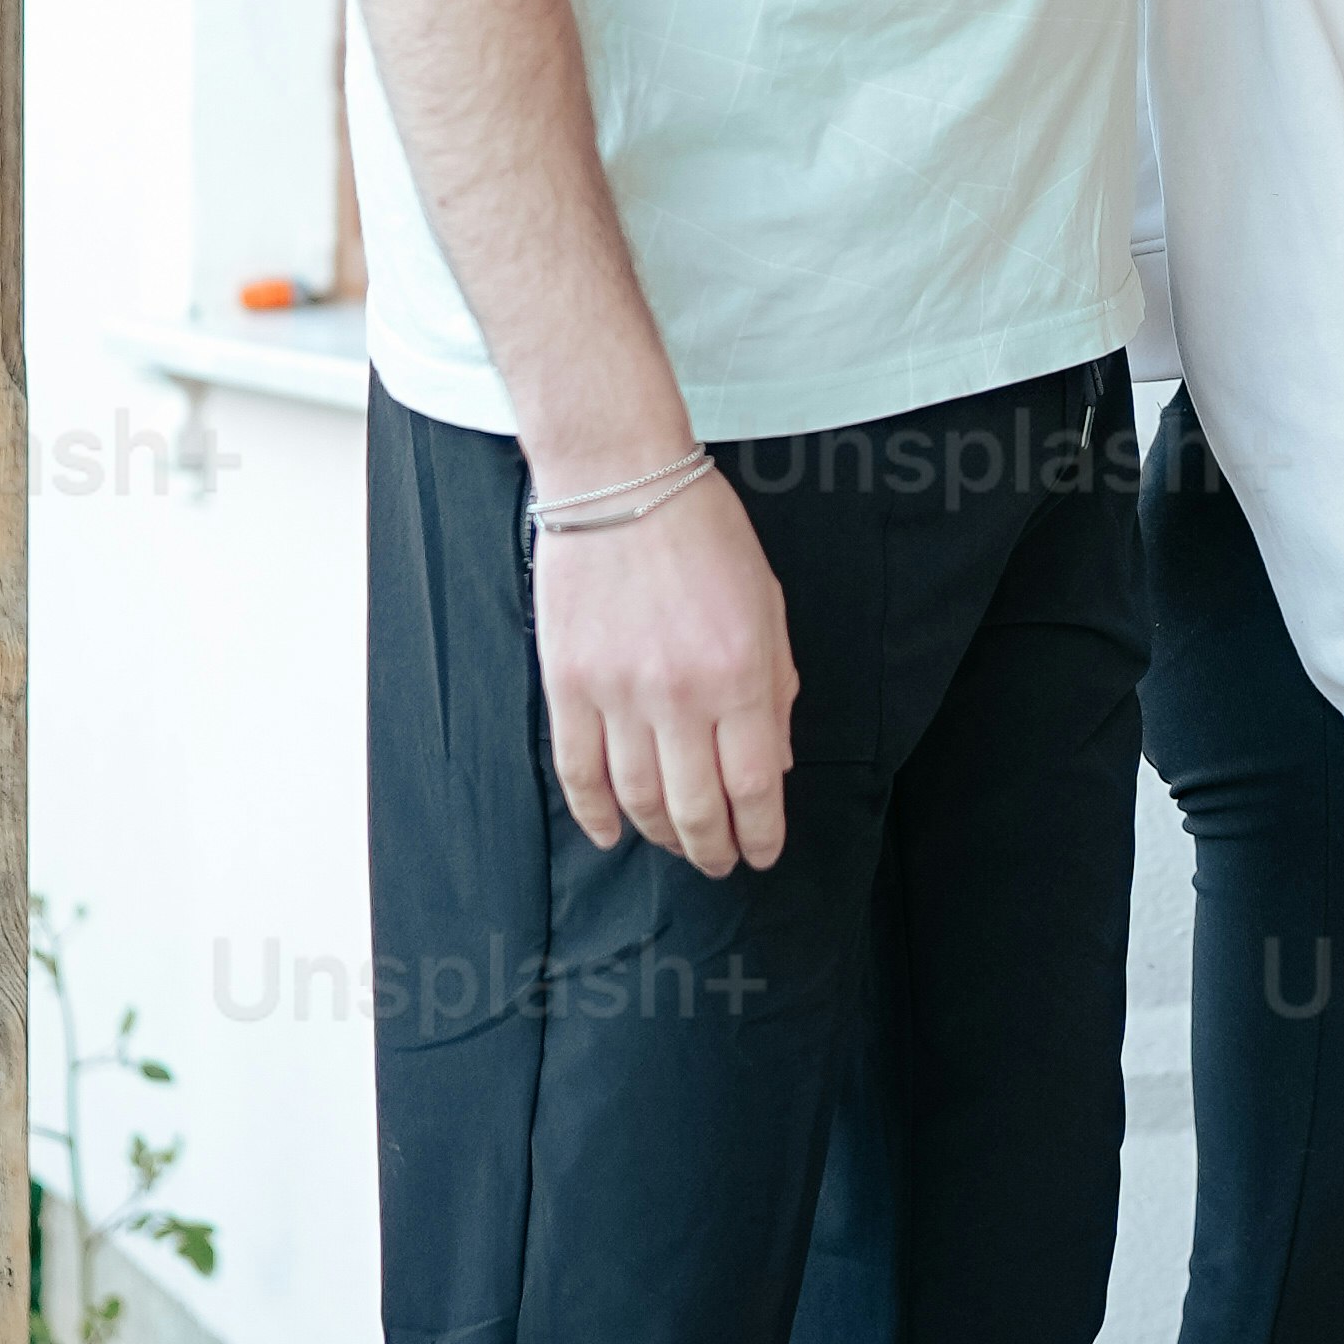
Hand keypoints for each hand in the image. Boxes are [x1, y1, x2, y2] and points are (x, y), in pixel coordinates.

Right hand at [533, 470, 796, 876]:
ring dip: (661, 836)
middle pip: (698, 807)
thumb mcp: (767, 604)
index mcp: (741, 673)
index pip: (756, 785)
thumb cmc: (705, 534)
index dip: (762, 832)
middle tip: (721, 863)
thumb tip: (776, 764)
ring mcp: (618, 693)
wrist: (620, 479)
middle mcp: (680, 693)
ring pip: (639, 799)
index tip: (763, 853)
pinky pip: (578, 772)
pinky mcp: (567, 685)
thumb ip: (776, 687)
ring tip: (677, 846)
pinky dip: (595, 814)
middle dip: (714, 849)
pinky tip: (612, 833)